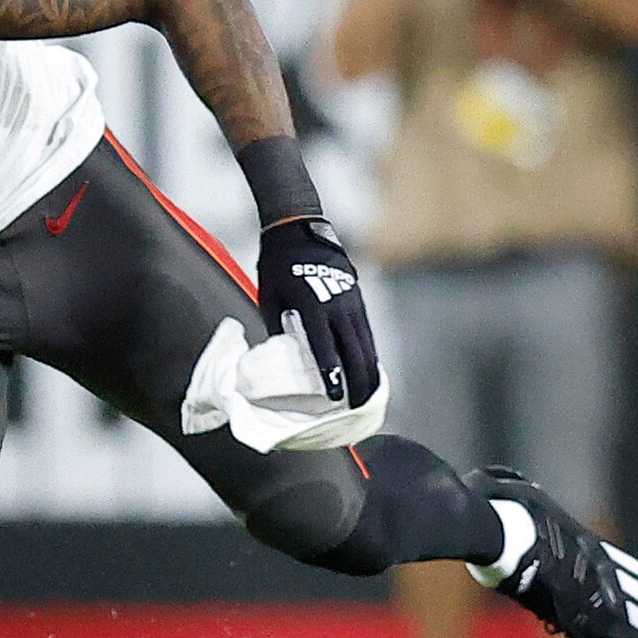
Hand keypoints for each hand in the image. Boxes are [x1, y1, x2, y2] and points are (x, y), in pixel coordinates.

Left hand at [256, 217, 380, 406]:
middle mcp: (338, 306)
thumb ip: (278, 326)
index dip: (331, 375)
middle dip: (360, 382)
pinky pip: (366, 333)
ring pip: (367, 344)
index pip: (325, 348)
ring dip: (369, 372)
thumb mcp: (268, 296)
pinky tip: (369, 370)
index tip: (334, 398)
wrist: (298, 228)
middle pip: (356, 352)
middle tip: (360, 409)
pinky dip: (369, 353)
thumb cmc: (276, 264)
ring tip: (369, 398)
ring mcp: (352, 302)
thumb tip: (281, 357)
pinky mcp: (357, 299)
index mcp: (313, 306)